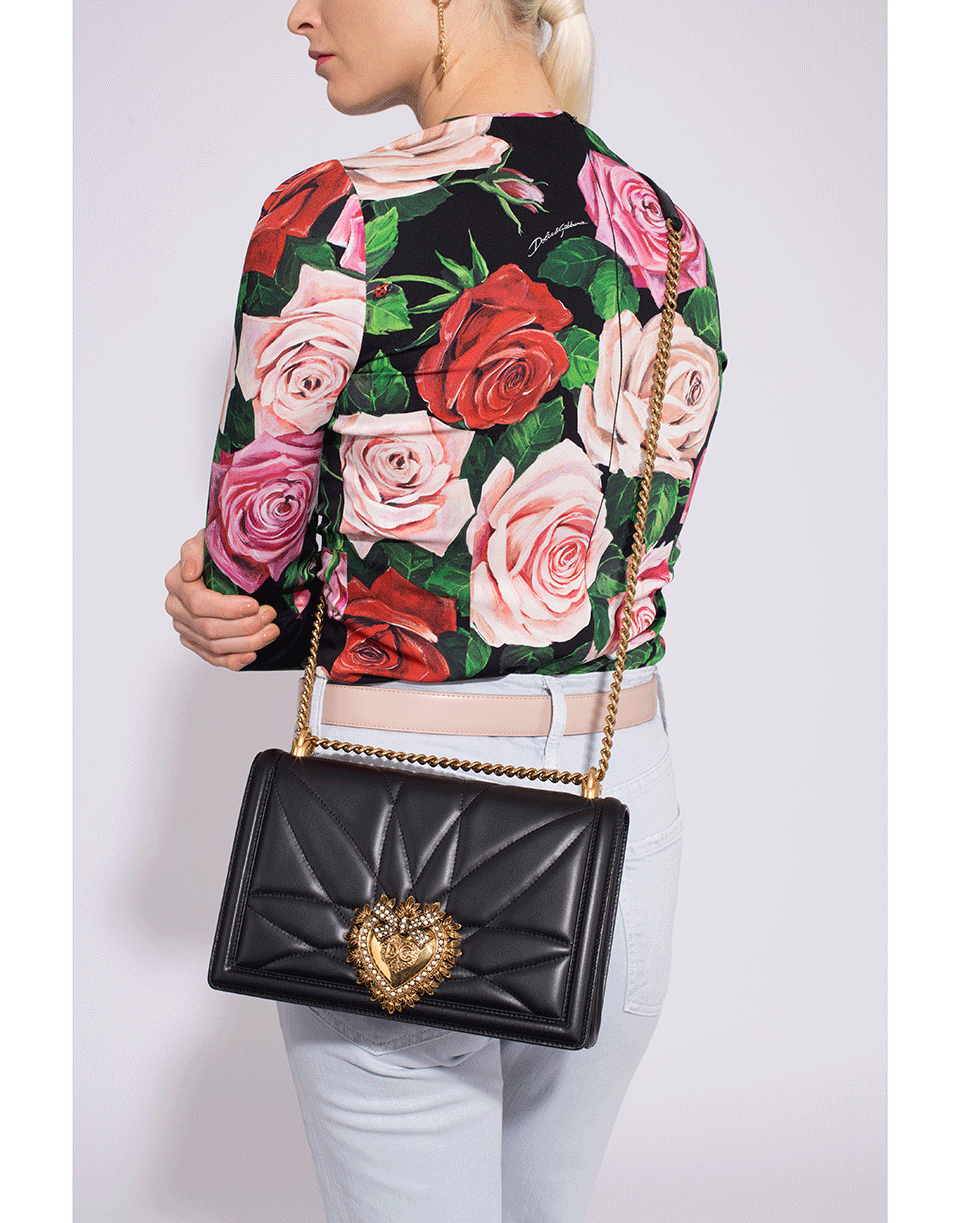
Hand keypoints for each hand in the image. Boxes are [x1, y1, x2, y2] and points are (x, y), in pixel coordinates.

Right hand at [164, 529, 279, 669]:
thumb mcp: (205, 539)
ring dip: (246, 642)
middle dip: (244, 626)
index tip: (254, 605)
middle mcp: (177, 607)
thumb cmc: (214, 550)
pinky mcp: (195, 641)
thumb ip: (193, 551)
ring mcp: (185, 627)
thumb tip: (189, 573)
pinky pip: (212, 657)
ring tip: (270, 631)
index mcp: (176, 582)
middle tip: (270, 616)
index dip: (227, 608)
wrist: (218, 561)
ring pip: (214, 645)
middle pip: (209, 627)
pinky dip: (233, 660)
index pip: (199, 603)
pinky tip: (251, 654)